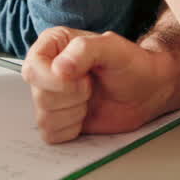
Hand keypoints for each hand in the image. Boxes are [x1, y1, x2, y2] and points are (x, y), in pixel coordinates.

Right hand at [21, 27, 177, 143]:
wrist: (146, 90)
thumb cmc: (131, 64)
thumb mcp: (113, 47)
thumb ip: (85, 50)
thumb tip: (59, 69)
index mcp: (52, 45)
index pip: (32, 69)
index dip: (56, 80)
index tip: (84, 78)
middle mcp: (46, 70)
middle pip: (39, 96)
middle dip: (73, 97)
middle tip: (91, 86)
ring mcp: (50, 96)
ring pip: (44, 118)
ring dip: (74, 113)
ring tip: (90, 99)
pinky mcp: (57, 119)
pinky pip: (51, 134)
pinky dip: (72, 128)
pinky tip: (86, 114)